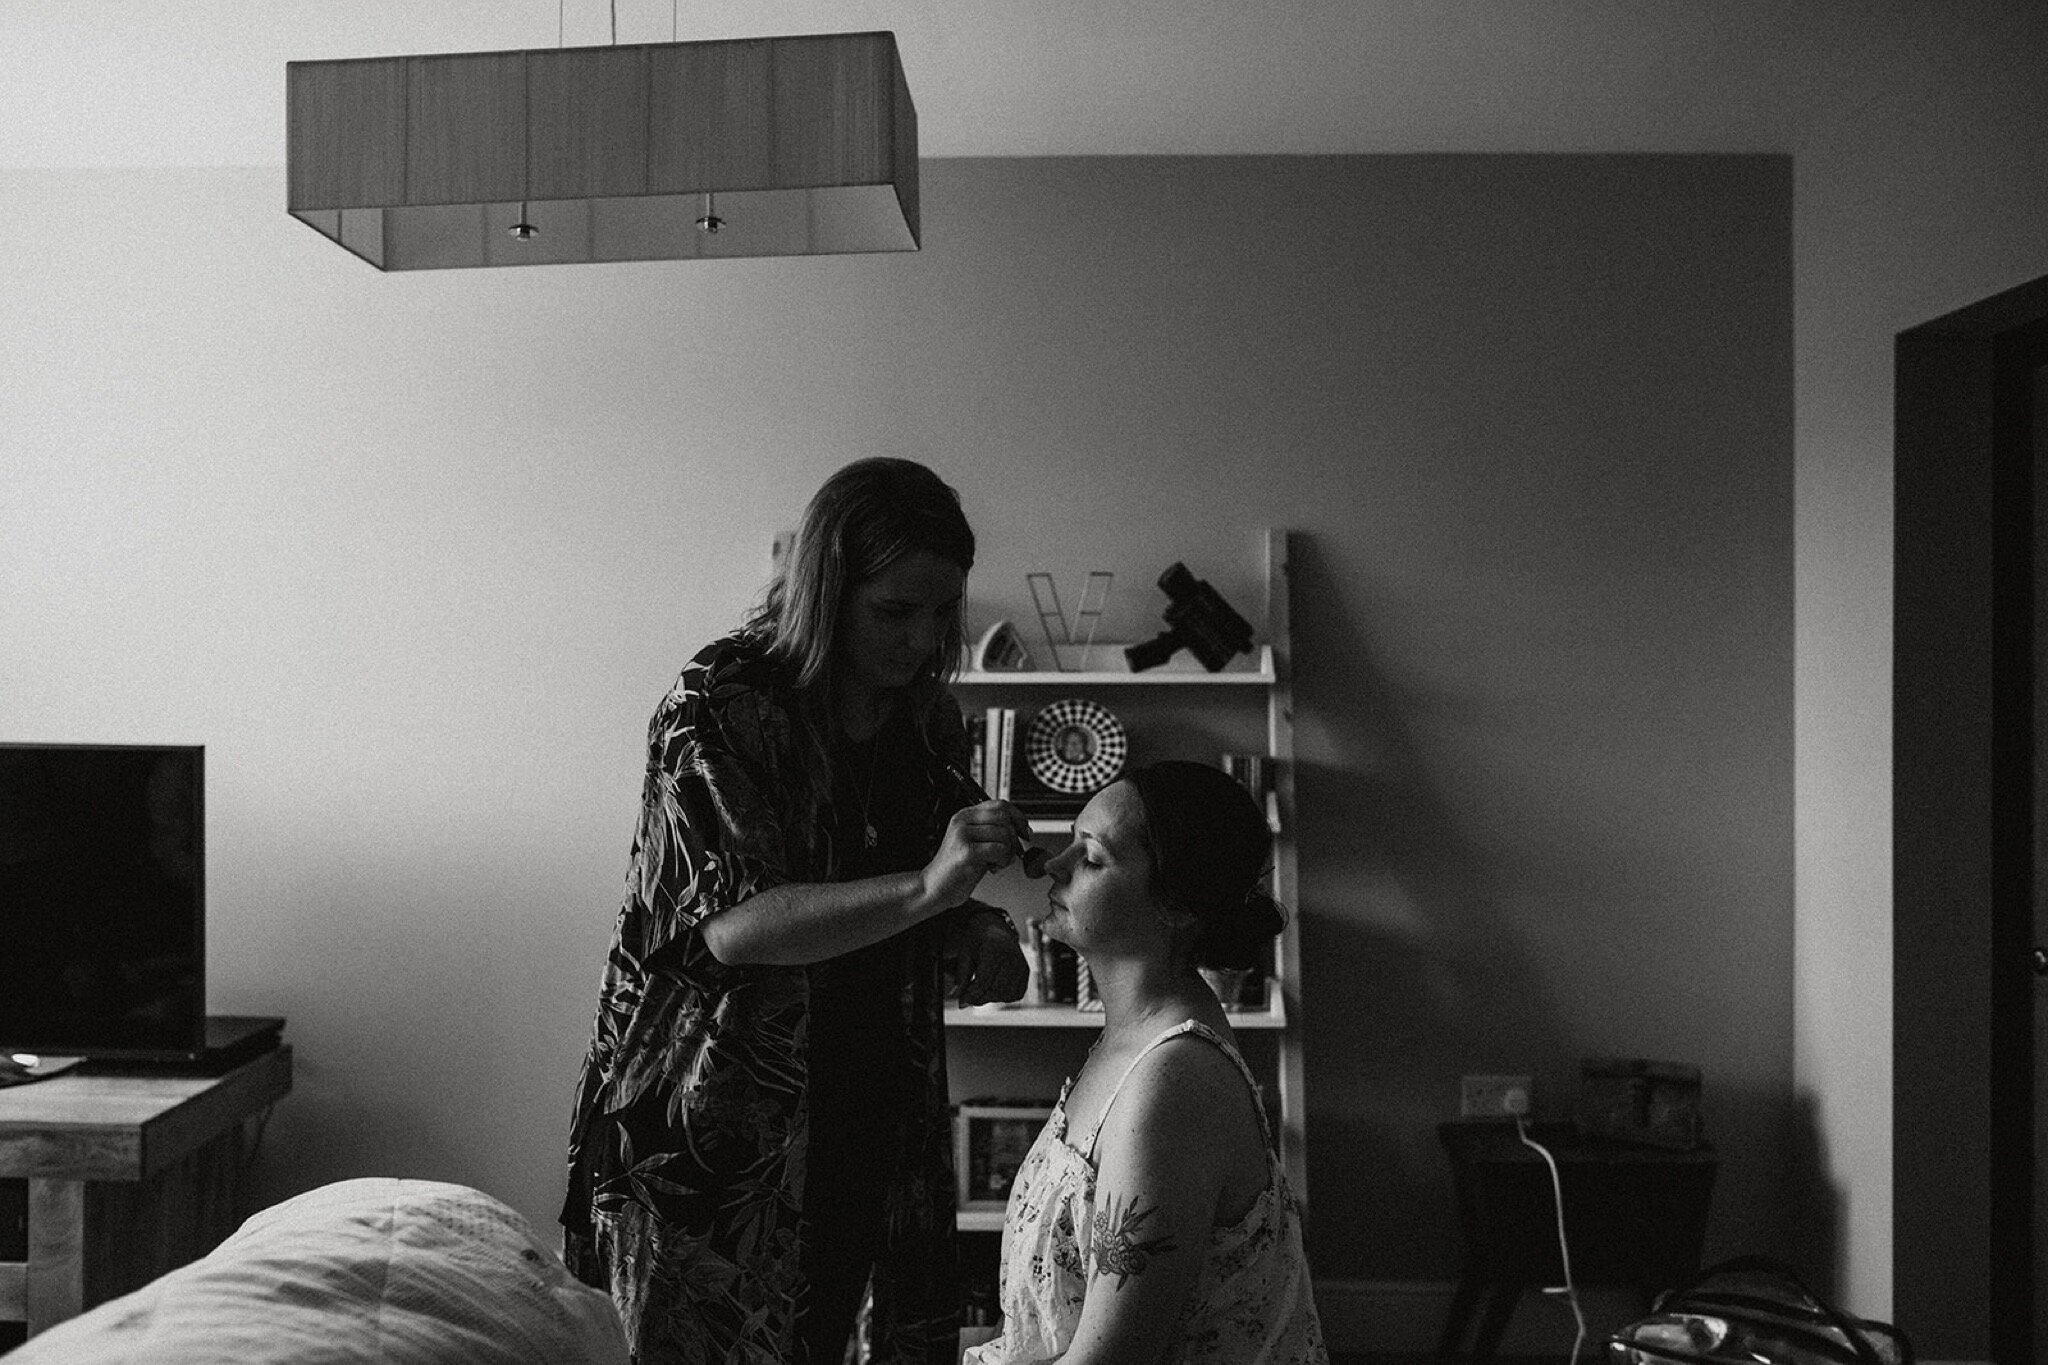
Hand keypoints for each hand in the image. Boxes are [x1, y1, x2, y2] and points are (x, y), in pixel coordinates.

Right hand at [919, 800, 1033, 912]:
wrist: (936, 888)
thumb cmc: (958, 869)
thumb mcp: (977, 843)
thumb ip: (994, 831)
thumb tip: (1022, 829)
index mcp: (965, 815)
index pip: (1000, 804)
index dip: (1018, 817)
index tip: (1025, 832)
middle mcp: (963, 821)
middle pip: (1004, 817)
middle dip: (1014, 838)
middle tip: (1010, 854)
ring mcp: (963, 835)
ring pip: (1004, 834)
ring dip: (1008, 853)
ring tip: (997, 863)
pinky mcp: (967, 852)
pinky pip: (1000, 850)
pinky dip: (1003, 861)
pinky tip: (993, 868)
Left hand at [948, 909, 1030, 1005]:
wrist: (996, 930)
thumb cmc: (977, 942)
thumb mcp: (965, 953)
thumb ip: (961, 976)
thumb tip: (957, 999)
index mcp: (995, 948)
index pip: (984, 981)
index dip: (971, 995)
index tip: (961, 1002)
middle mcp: (1012, 956)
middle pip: (995, 990)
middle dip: (979, 998)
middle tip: (968, 997)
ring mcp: (1022, 964)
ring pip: (1005, 995)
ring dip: (990, 998)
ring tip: (980, 989)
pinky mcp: (1026, 972)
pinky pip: (1015, 994)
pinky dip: (1003, 996)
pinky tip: (993, 988)